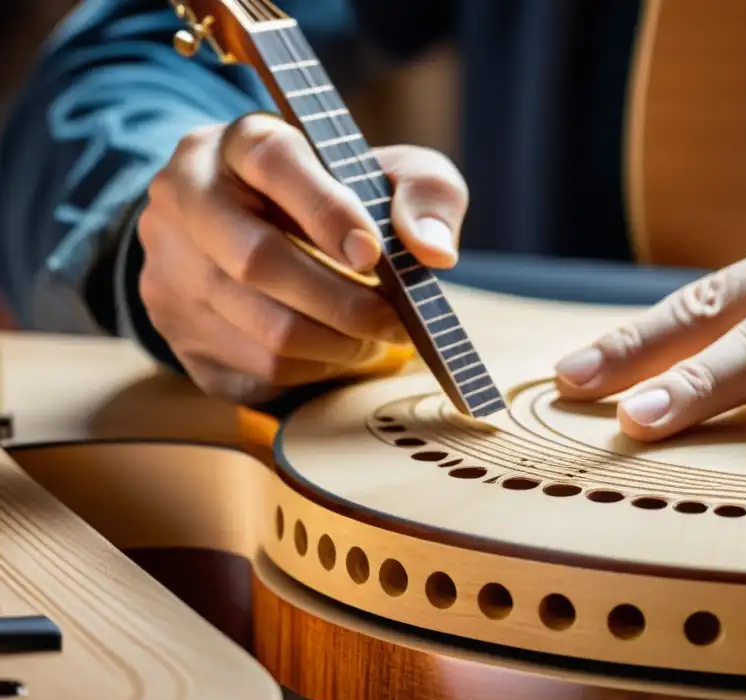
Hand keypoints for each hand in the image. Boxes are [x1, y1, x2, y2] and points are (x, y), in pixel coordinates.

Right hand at [137, 113, 467, 401]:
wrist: (248, 229)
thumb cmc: (330, 198)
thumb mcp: (387, 171)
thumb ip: (424, 193)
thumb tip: (433, 251)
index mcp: (234, 143)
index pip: (274, 161)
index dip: (327, 209)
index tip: (373, 253)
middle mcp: (184, 200)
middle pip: (258, 261)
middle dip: (344, 302)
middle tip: (395, 321)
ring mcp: (171, 270)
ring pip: (263, 329)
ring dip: (339, 345)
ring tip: (374, 337)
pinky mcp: (179, 332)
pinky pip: (257, 369)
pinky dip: (314, 369)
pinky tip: (336, 349)